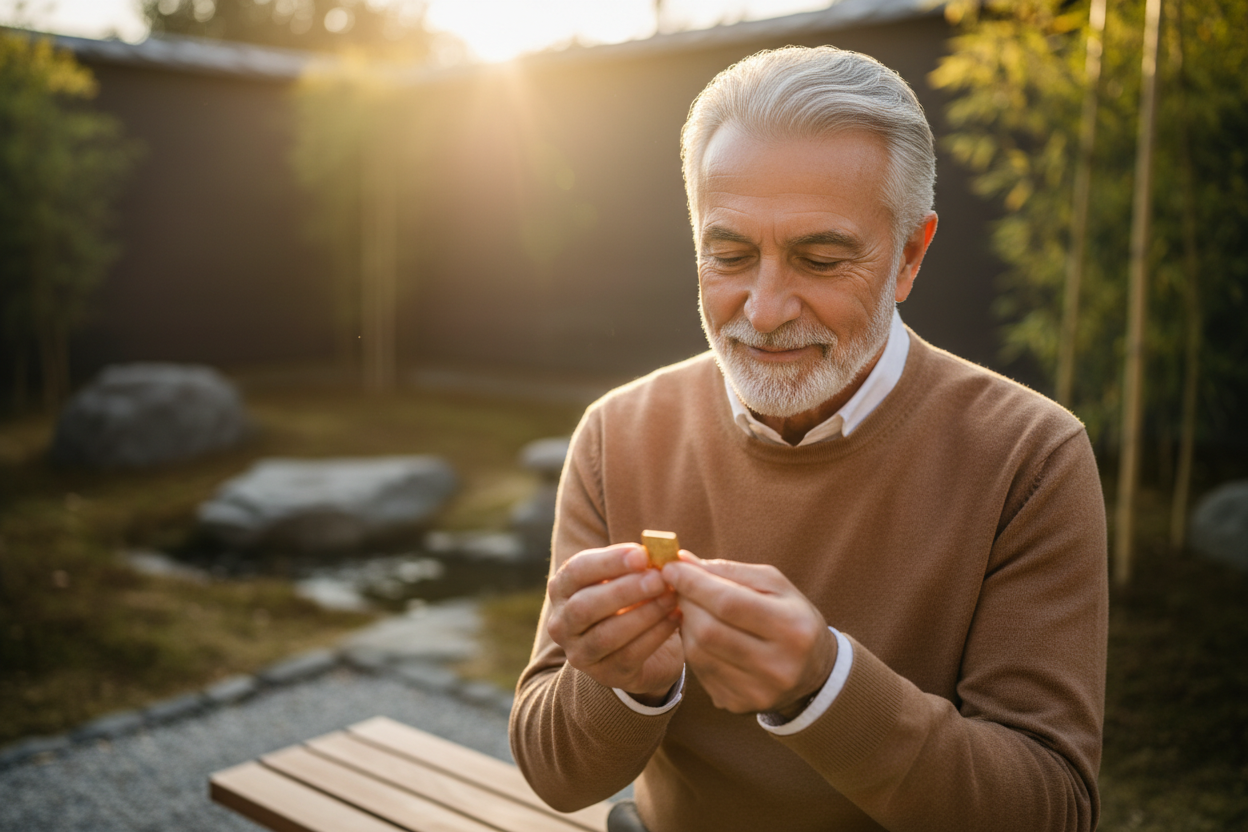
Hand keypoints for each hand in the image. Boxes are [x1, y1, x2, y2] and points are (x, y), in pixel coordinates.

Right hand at [546, 543, 684, 702]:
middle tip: (659, 578)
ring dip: (643, 614)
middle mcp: (562, 623)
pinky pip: (629, 655)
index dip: (609, 561)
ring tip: (671, 597)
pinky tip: (676, 617)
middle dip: (625, 590)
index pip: (576, 571)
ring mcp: (580, 653)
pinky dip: (655, 634)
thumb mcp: (625, 578)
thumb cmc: (629, 600)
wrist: (639, 648)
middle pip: (585, 606)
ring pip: (606, 635)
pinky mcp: (606, 674)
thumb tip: (659, 553)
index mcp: (562, 590)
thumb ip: (635, 566)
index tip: (642, 554)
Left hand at [662, 552, 835, 713]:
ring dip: (686, 625)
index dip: (694, 584)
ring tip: (692, 609)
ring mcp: (758, 692)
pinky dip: (694, 648)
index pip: (729, 603)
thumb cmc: (791, 616)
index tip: (671, 567)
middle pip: (709, 631)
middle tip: (680, 587)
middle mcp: (778, 666)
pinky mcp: (739, 705)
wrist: (814, 671)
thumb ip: (730, 571)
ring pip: (699, 653)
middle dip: (687, 603)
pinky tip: (702, 635)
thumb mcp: (774, 585)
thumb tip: (683, 561)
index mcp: (792, 628)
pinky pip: (700, 672)